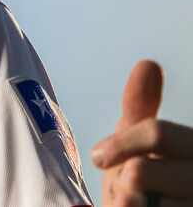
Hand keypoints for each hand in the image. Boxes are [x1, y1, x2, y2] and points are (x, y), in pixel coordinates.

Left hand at [93, 60, 192, 205]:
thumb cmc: (141, 185)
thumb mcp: (137, 141)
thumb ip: (142, 107)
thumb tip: (148, 63)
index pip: (156, 133)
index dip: (120, 144)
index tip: (100, 156)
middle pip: (139, 173)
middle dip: (121, 181)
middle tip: (128, 190)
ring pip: (136, 203)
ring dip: (126, 205)